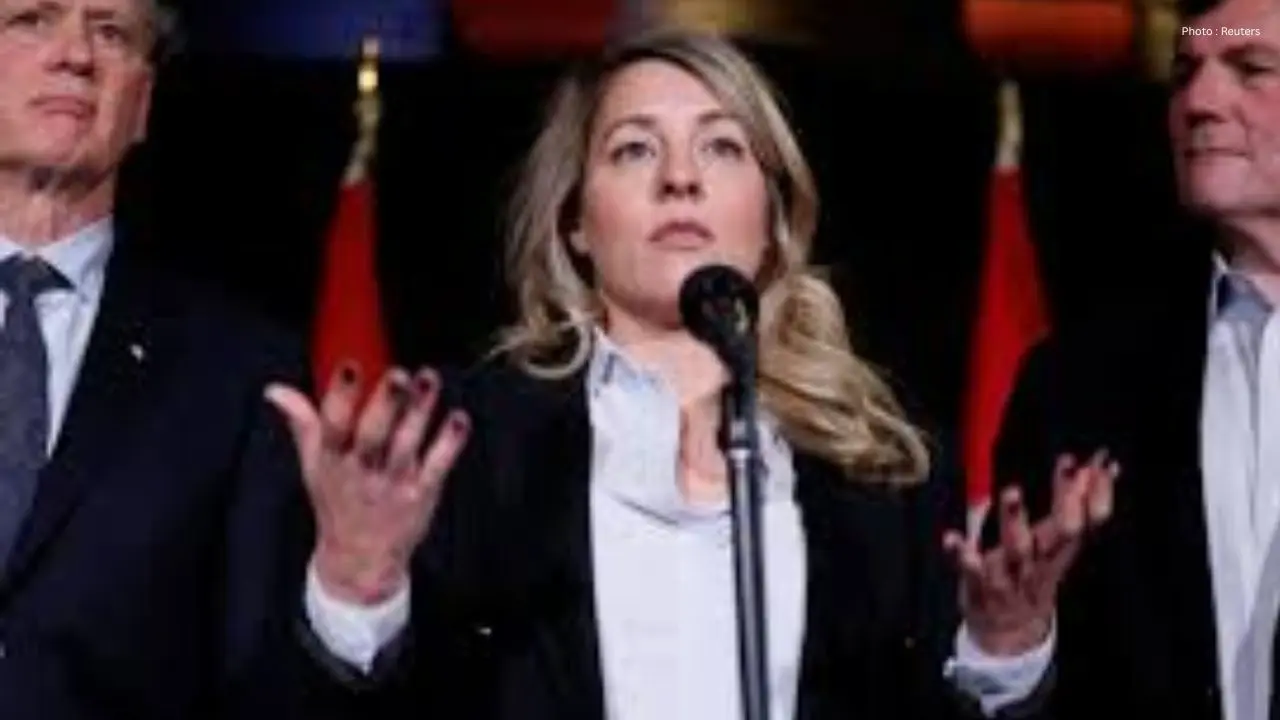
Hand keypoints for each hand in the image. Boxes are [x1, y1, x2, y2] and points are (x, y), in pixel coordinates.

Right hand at [266, 363, 470, 605]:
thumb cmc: (338, 503)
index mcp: (332, 461)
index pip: (332, 426)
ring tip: (429, 379)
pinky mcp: (421, 495)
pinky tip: (459, 418)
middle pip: (373, 435)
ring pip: (407, 444)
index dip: (340, 396)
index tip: (350, 366)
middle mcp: (361, 472)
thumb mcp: (313, 466)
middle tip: (398, 374)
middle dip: (385, 404)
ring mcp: (393, 485)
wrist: (360, 560)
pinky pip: (437, 467)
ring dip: (420, 411)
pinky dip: (449, 443)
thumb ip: (301, 423)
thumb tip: (275, 390)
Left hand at [943, 450, 1118, 655]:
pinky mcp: (980, 588)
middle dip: (1065, 499)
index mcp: (1060, 551)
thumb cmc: (1034, 576)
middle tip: (1067, 464)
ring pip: (1017, 550)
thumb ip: (1077, 506)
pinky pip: (970, 572)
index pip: (1088, 521)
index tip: (1097, 463)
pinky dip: (962, 555)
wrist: (1010, 635)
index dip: (1097, 494)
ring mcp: (1011, 577)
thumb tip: (1105, 466)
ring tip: (1012, 491)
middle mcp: (1041, 563)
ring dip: (1015, 520)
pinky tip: (952, 537)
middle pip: (1060, 532)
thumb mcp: (1058, 546)